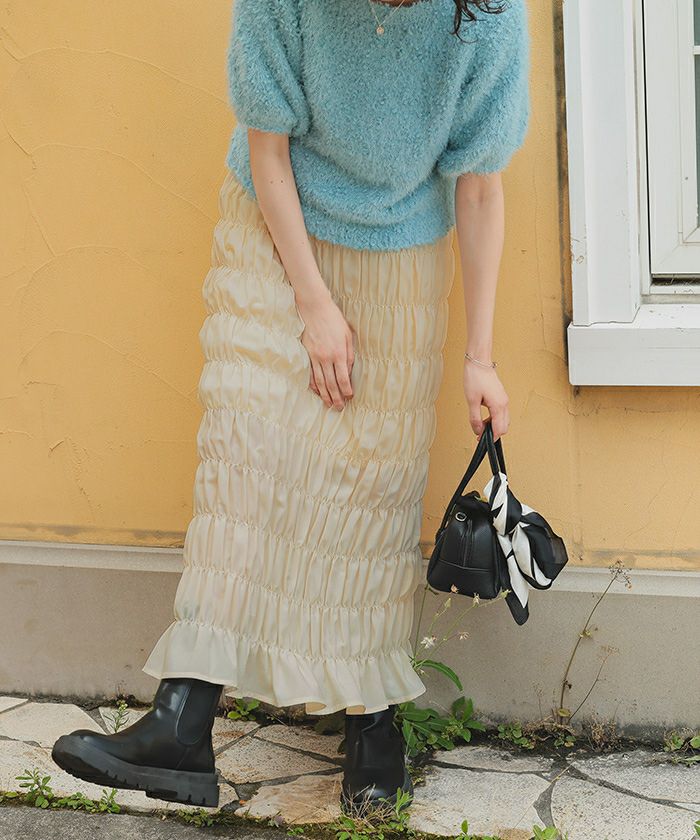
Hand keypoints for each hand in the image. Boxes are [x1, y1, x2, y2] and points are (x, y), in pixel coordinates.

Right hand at [296, 292, 354, 410]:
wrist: (314, 309)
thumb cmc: (334, 320)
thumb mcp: (347, 335)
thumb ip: (349, 354)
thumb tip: (349, 370)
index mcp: (339, 353)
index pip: (343, 378)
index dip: (346, 390)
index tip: (349, 397)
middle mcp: (326, 358)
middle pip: (331, 383)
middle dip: (336, 398)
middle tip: (339, 408)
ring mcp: (315, 357)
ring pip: (320, 381)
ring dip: (324, 395)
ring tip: (329, 404)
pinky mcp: (307, 354)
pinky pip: (310, 374)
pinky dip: (313, 385)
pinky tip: (316, 392)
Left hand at [463, 356, 508, 439]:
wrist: (479, 362)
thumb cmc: (475, 378)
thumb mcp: (472, 401)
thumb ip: (475, 418)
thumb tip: (477, 431)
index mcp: (498, 406)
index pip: (499, 429)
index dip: (491, 438)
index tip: (481, 441)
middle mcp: (504, 404)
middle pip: (504, 426)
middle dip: (494, 433)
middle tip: (480, 434)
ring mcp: (504, 400)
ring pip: (503, 420)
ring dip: (494, 425)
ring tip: (480, 425)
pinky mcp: (501, 397)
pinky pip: (501, 413)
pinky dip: (494, 418)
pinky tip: (484, 417)